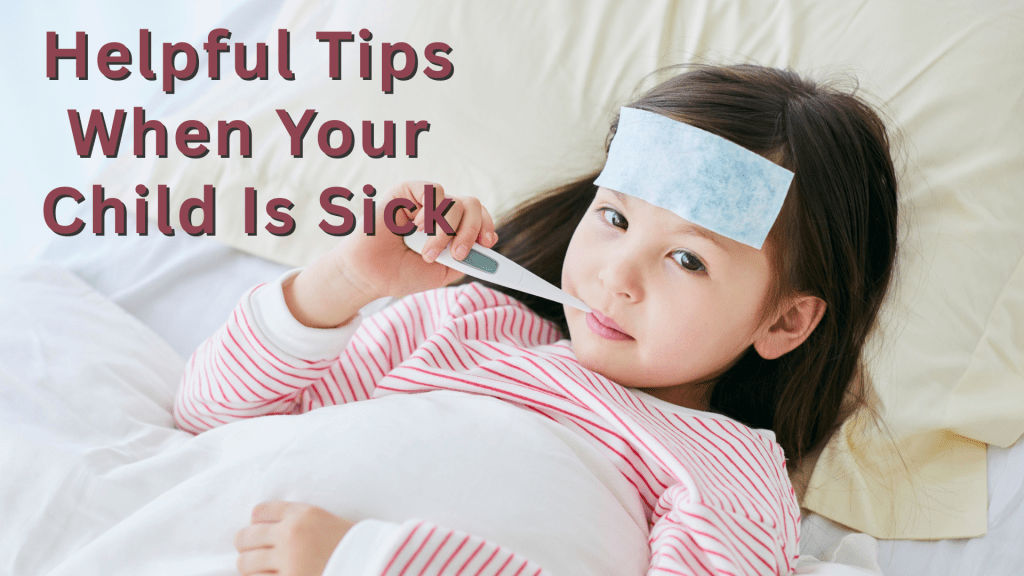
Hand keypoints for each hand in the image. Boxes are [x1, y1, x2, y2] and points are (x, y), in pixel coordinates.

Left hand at [234, 501, 355, 575]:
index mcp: (302, 514)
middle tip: (250, 551)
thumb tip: (264, 528)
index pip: (260, 511)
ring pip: (246, 563)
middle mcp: (291, 534)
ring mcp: (288, 561)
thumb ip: (298, 521)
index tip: (259, 528)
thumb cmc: (351, 543)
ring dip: (248, 566)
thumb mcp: (325, 521)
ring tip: (255, 568)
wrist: (370, 561)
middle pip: (246, 537)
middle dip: (244, 545)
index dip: (256, 521)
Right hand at [283, 181, 498, 328]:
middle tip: (458, 253)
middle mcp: (442, 212)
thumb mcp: (444, 273)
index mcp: (453, 229)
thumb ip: (469, 259)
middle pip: (473, 206)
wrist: (372, 275)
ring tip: (426, 251)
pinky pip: (434, 191)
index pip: (479, 217)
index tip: (487, 243)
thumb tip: (492, 242)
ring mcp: (425, 202)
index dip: (487, 226)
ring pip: (455, 202)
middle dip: (471, 231)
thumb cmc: (403, 273)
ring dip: (445, 232)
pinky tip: (415, 227)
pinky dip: (430, 212)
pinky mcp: (407, 192)